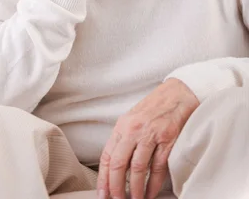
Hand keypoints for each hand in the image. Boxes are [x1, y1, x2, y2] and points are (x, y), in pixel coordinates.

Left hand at [97, 79, 199, 198]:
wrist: (178, 93)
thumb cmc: (155, 107)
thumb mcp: (133, 119)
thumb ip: (125, 139)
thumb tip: (117, 166)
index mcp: (122, 126)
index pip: (107, 155)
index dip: (103, 178)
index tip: (102, 193)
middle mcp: (133, 129)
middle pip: (119, 164)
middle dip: (116, 187)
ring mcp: (150, 134)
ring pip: (137, 168)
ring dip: (136, 189)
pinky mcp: (167, 139)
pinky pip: (158, 167)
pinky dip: (154, 184)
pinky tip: (151, 192)